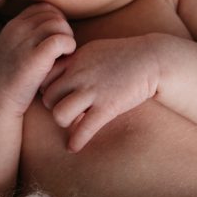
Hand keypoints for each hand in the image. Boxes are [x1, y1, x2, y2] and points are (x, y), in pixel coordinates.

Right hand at [0, 2, 76, 117]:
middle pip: (53, 15)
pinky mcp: (34, 58)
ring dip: (68, 37)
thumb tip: (57, 24)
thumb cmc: (12, 78)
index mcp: (13, 25)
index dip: (55, 20)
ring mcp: (25, 42)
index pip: (43, 8)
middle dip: (64, 29)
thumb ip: (29, 35)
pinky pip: (61, 40)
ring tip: (65, 53)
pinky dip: (69, 47)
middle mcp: (17, 29)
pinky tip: (65, 58)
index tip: (57, 37)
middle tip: (64, 48)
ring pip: (59, 25)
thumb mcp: (14, 49)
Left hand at [40, 35, 160, 152]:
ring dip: (64, 122)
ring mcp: (93, 91)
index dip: (49, 89)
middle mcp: (79, 75)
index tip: (59, 95)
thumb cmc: (124, 55)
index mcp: (75, 60)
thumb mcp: (94, 50)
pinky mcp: (107, 107)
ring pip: (59, 115)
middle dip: (54, 107)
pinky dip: (76, 142)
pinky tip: (74, 147)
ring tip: (73, 123)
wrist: (152, 59)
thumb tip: (61, 71)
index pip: (45, 78)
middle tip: (67, 110)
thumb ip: (75, 61)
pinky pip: (83, 130)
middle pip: (48, 98)